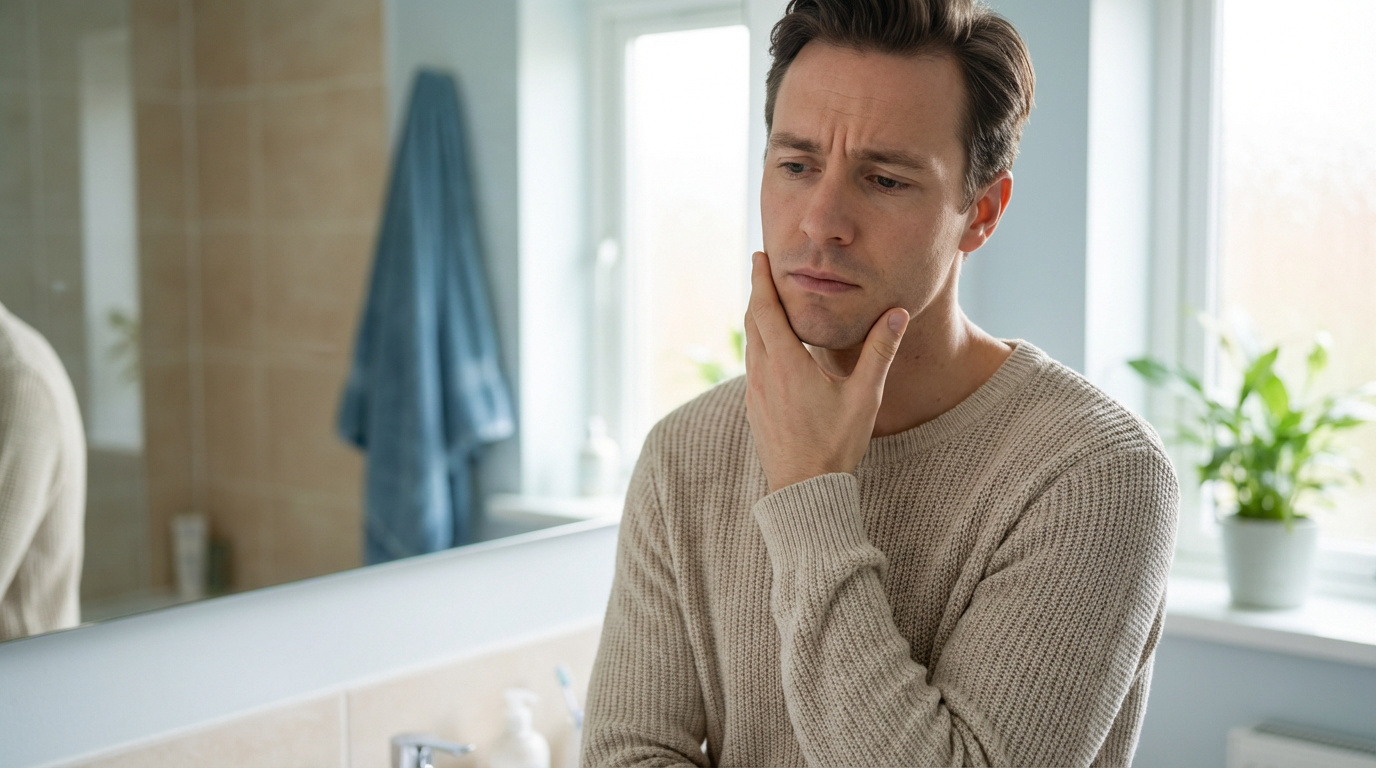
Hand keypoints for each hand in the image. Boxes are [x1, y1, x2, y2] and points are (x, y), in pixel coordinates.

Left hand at [744, 251, 909, 492]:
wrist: (804, 490)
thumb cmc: (836, 445)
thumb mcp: (864, 396)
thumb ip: (880, 351)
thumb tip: (897, 312)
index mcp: (786, 364)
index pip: (766, 309)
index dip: (761, 280)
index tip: (759, 256)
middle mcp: (763, 373)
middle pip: (752, 321)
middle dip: (757, 291)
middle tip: (761, 268)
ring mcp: (755, 392)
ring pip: (750, 344)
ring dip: (756, 319)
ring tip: (767, 302)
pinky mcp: (755, 408)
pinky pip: (752, 365)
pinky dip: (758, 345)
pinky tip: (772, 350)